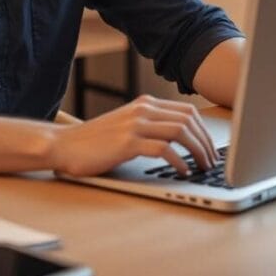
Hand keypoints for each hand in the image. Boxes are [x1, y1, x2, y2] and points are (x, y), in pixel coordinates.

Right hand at [49, 95, 217, 176]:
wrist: (64, 145)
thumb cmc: (95, 141)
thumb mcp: (126, 125)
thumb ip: (150, 125)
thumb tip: (182, 139)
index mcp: (145, 104)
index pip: (187, 111)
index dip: (204, 131)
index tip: (211, 148)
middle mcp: (142, 110)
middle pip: (188, 120)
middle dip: (206, 142)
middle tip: (212, 161)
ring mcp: (135, 124)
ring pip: (180, 131)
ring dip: (197, 151)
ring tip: (202, 166)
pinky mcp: (127, 143)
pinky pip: (164, 149)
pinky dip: (178, 161)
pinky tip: (182, 171)